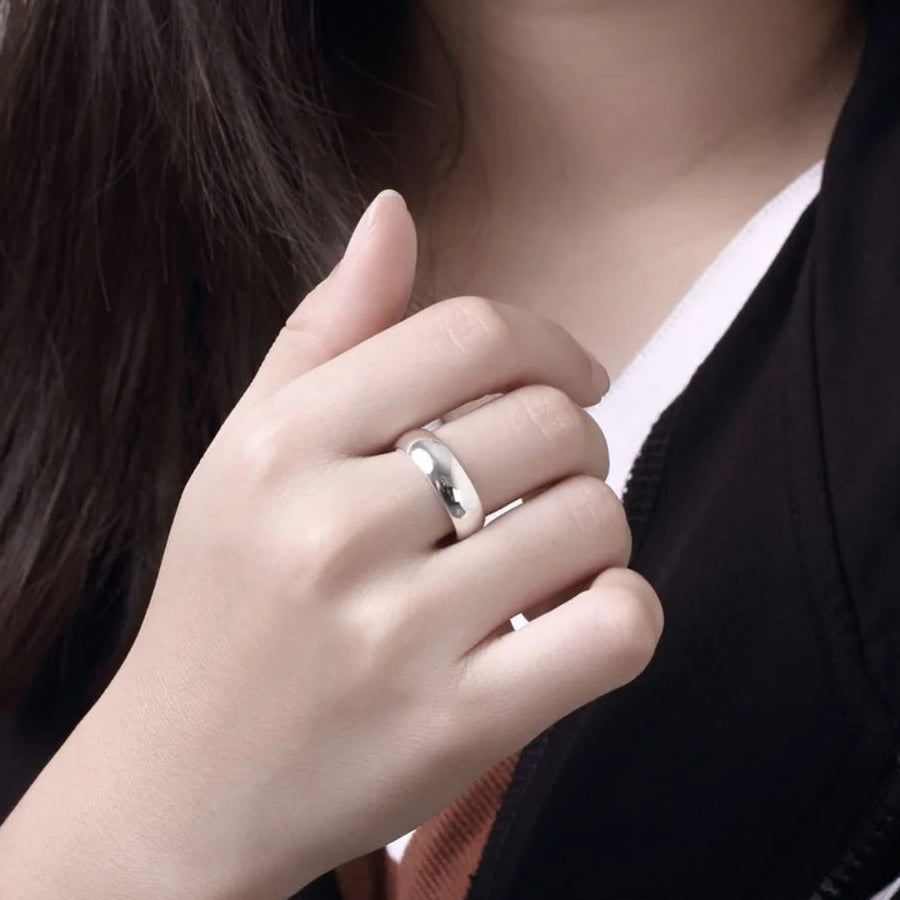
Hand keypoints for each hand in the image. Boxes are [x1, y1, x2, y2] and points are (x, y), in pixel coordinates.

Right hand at [0, 191, 662, 899]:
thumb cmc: (226, 602)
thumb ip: (325, 328)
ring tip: (546, 558)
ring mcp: (395, 636)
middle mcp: (331, 531)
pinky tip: (568, 618)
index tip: (570, 377)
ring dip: (596, 528)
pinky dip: (621, 610)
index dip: (550, 343)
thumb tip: (393, 210)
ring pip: (595, 519)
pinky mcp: (455, 727)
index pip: (474, 334)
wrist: (185, 782)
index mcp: (282, 445)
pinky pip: (616, 626)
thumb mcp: (245, 451)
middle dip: (575, 441)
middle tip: (546, 482)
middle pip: (550, 422)